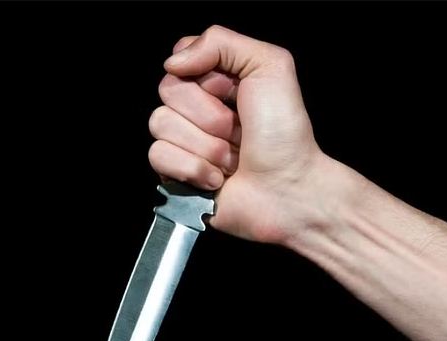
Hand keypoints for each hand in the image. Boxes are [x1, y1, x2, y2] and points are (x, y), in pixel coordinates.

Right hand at [148, 25, 329, 242]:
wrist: (288, 191)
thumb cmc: (285, 135)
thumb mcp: (270, 66)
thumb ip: (222, 42)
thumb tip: (173, 61)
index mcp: (218, 80)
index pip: (181, 58)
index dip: (205, 75)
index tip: (234, 90)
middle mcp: (198, 108)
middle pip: (168, 89)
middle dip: (209, 114)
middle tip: (237, 131)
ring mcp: (184, 140)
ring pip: (161, 123)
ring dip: (205, 145)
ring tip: (232, 159)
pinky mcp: (174, 171)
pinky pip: (158, 155)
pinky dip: (192, 168)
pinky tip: (216, 178)